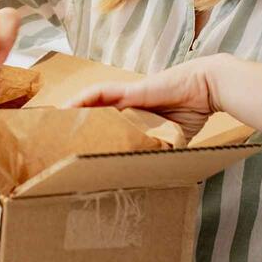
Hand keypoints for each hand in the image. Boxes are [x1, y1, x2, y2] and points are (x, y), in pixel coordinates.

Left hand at [66, 54, 228, 140]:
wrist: (207, 87)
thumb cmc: (194, 108)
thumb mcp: (174, 137)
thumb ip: (163, 149)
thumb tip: (158, 174)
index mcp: (136, 115)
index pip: (108, 123)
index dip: (92, 132)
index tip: (78, 147)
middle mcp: (127, 103)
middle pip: (94, 112)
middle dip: (76, 124)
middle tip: (57, 138)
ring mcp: (127, 95)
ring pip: (91, 101)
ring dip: (72, 110)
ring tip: (54, 123)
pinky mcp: (130, 89)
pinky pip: (100, 92)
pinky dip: (82, 99)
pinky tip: (68, 107)